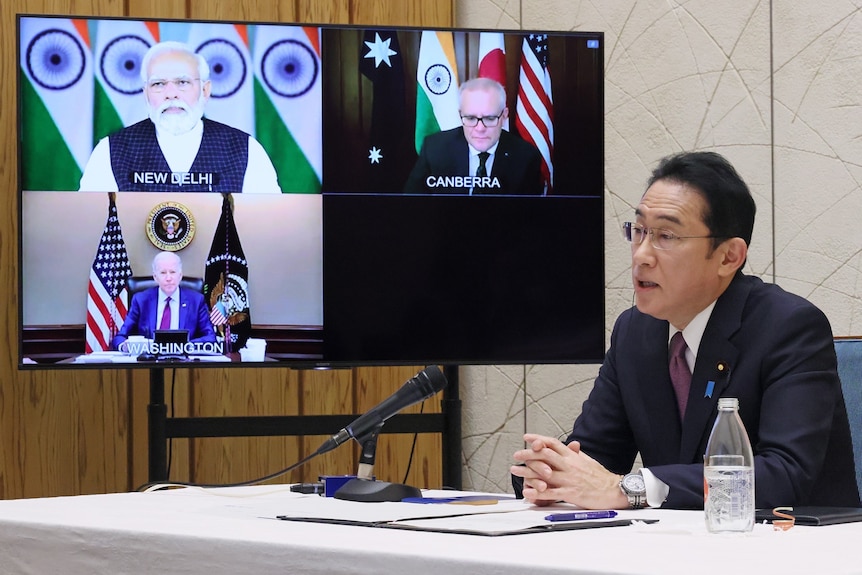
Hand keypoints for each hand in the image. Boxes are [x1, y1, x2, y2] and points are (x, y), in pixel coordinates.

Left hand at [511, 433, 627, 509]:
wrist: (614, 490)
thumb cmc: (601, 477)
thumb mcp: (588, 460)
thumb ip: (576, 453)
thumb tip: (570, 445)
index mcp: (572, 456)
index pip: (553, 443)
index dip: (538, 439)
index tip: (527, 438)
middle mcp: (569, 465)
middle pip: (544, 455)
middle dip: (528, 454)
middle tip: (517, 454)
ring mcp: (569, 479)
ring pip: (544, 473)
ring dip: (527, 472)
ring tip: (515, 470)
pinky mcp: (570, 493)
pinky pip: (551, 492)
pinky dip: (537, 492)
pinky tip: (527, 491)